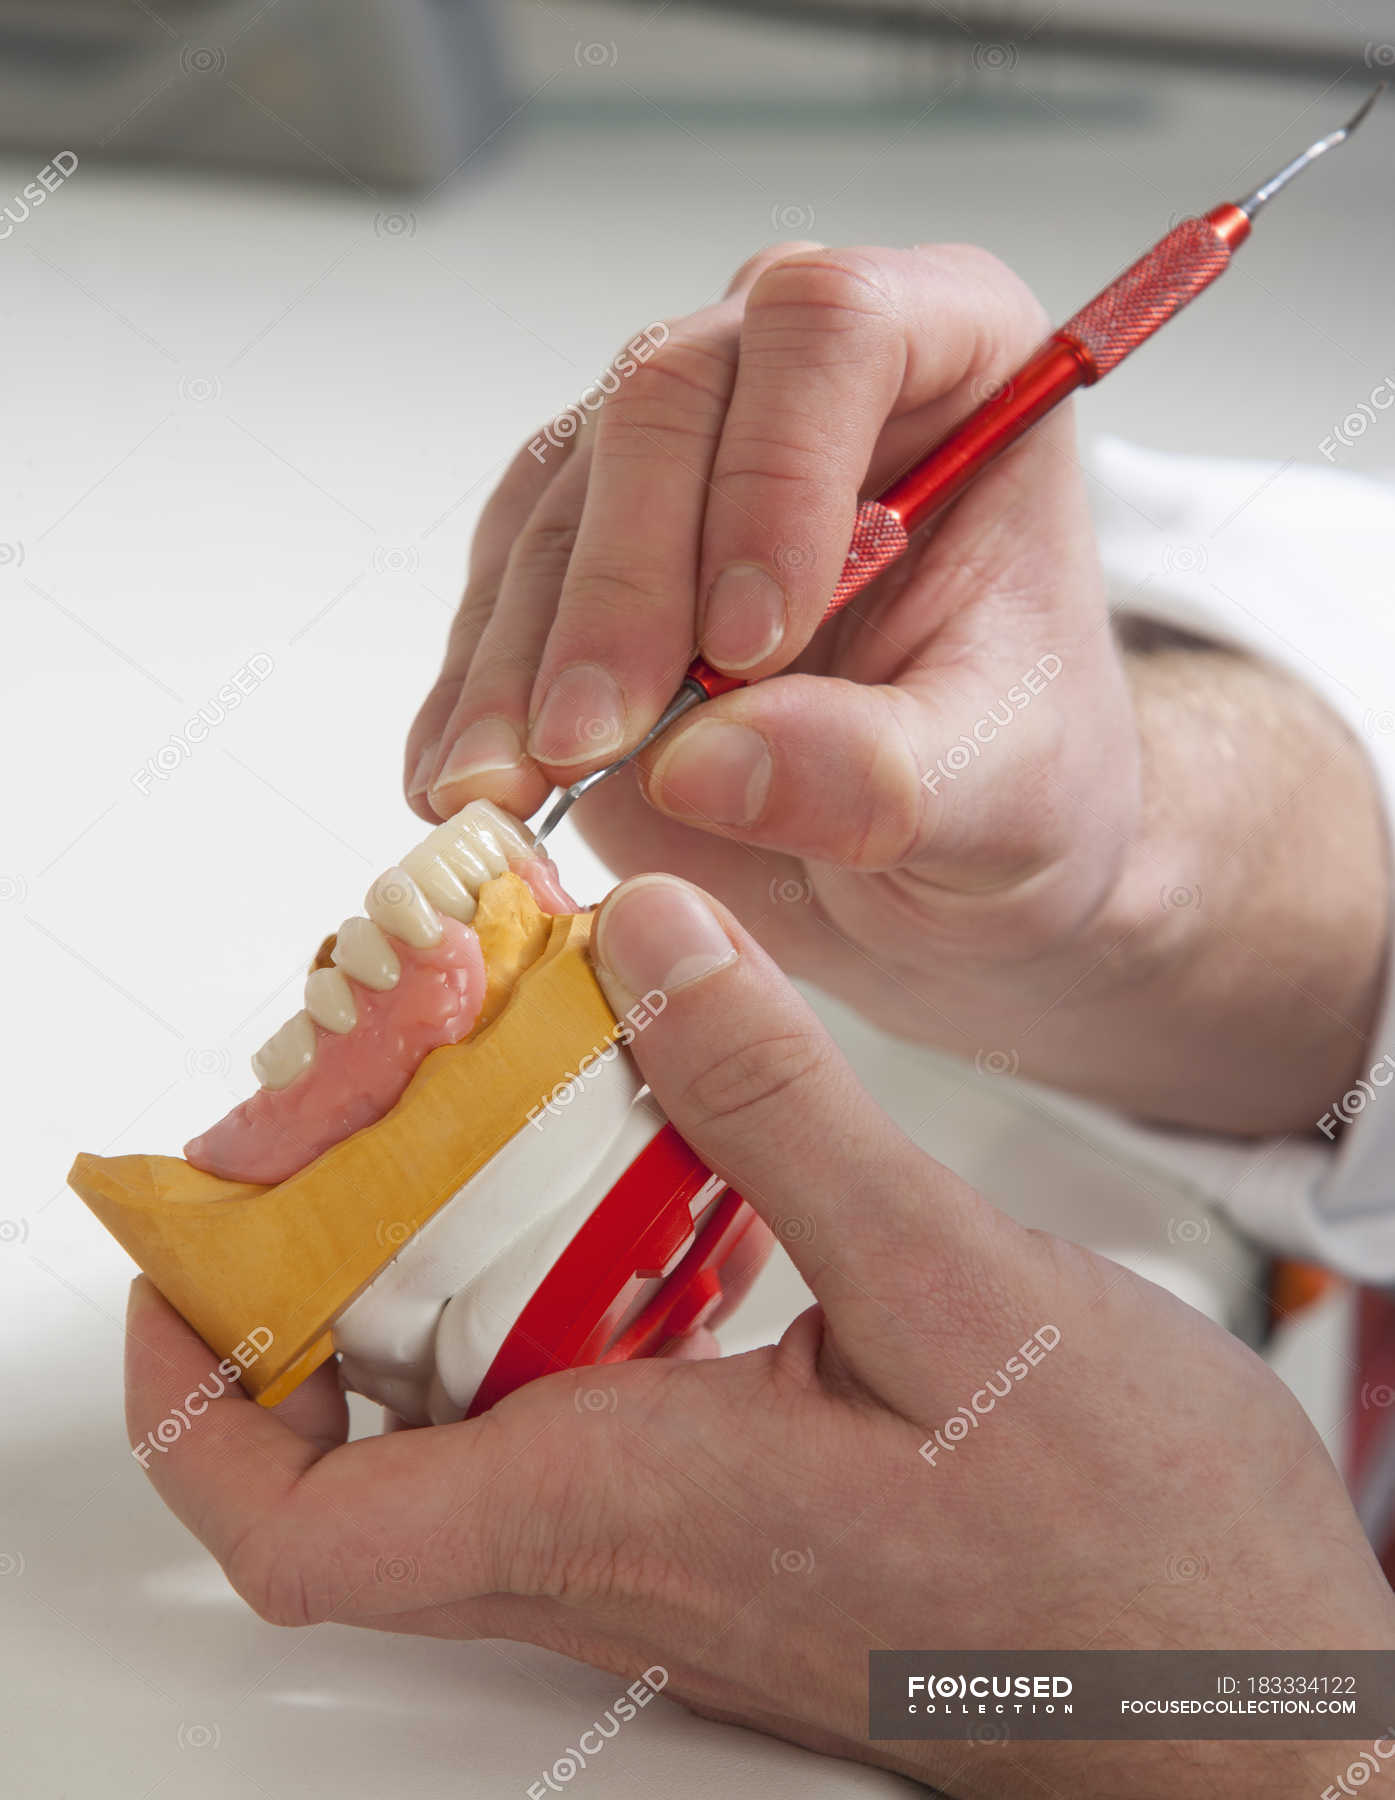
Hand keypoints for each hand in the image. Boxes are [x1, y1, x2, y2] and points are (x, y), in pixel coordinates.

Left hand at [127, 873, 1394, 1796]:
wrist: (1246, 1708)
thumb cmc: (1126, 1561)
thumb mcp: (953, 1289)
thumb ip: (779, 1105)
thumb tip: (648, 946)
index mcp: (622, 1506)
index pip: (302, 1520)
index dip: (192, 1396)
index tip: (176, 1257)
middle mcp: (621, 1543)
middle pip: (366, 1436)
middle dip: (320, 1265)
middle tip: (350, 1123)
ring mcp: (680, 1543)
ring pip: (481, 1402)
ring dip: (450, 1257)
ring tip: (490, 1112)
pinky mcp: (743, 1519)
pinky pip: (597, 1394)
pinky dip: (578, 1273)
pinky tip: (664, 1179)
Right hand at [405, 243, 1135, 1032]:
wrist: (950, 852)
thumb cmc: (1014, 780)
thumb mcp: (998, 796)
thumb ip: (882, 772)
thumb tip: (703, 764)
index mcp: (951, 358)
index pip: (834, 330)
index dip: (772, 472)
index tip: (748, 648)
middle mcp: (798, 374)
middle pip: (663, 397)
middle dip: (620, 585)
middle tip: (593, 742)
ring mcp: (680, 451)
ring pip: (561, 495)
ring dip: (521, 654)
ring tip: (503, 789)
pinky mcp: (590, 543)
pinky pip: (505, 586)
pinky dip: (480, 690)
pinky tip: (467, 776)